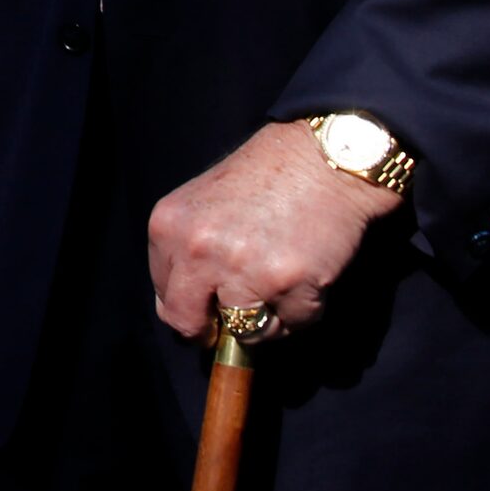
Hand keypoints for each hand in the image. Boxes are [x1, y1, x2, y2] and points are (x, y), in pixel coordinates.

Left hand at [146, 119, 402, 345]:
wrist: (324, 157)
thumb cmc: (266, 177)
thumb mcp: (202, 203)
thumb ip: (186, 251)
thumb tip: (186, 312)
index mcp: (169, 228)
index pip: (165, 298)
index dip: (191, 306)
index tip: (211, 304)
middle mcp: (199, 250)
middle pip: (189, 325)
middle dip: (213, 330)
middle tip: (237, 317)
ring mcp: (244, 269)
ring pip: (245, 333)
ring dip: (266, 320)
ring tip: (280, 282)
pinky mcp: (290, 283)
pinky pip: (293, 325)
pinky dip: (303, 309)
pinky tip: (307, 273)